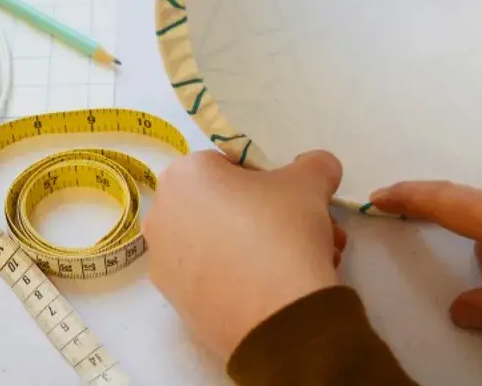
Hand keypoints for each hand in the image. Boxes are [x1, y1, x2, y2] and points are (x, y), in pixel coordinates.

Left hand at [143, 150, 345, 359]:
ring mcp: (165, 262)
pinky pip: (215, 276)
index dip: (267, 179)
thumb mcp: (312, 180)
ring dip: (264, 246)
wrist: (279, 318)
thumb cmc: (284, 231)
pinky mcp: (177, 301)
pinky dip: (245, 277)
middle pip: (226, 205)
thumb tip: (318, 167)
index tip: (292, 198)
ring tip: (308, 260)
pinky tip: (282, 287)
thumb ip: (314, 164)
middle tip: (309, 229)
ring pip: (223, 242)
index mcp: (184, 174)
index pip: (230, 165)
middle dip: (271, 216)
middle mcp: (162, 214)